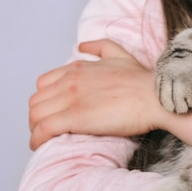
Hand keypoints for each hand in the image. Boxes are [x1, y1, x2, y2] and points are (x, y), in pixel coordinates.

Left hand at [29, 39, 191, 150]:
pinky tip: (41, 145)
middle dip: (38, 115)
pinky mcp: (75, 117)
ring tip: (46, 138)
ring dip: (36, 128)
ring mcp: (72, 98)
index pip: (44, 83)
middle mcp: (71, 81)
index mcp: (79, 68)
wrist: (156, 96)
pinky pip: (43, 129)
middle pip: (36, 100)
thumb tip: (81, 46)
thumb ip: (100, 47)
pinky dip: (37, 138)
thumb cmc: (142, 81)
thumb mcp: (119, 54)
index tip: (54, 110)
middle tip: (50, 127)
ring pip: (35, 114)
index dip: (46, 99)